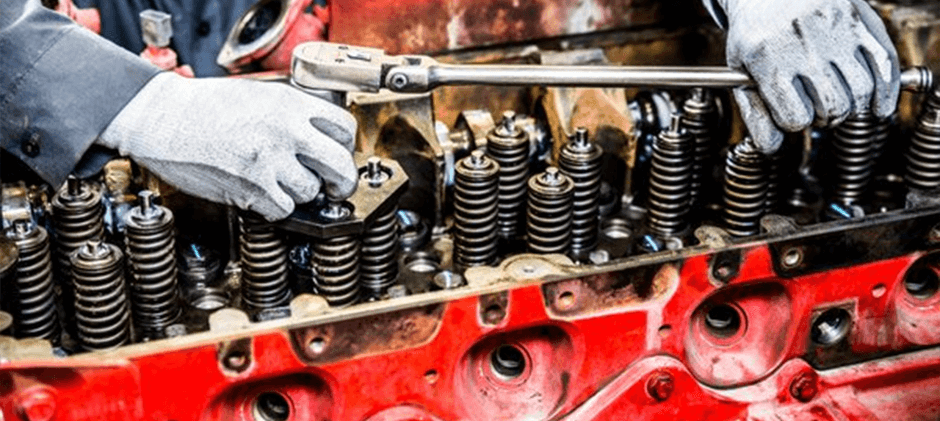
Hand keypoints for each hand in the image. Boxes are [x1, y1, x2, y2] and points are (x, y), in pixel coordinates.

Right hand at [98, 72, 357, 220]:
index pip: (344, 128)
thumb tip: (320, 137)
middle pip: (340, 165)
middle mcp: (286, 131)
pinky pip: (283, 209)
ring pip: (310, 192)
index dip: (345, 146)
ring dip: (300, 194)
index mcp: (291, 104)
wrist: (162, 118)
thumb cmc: (204, 106)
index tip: (338, 155)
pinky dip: (276, 208)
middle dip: (342, 182)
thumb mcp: (260, 95)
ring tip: (281, 185)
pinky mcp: (251, 187)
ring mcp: (270, 160)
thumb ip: (293, 113)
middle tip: (335, 187)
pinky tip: (263, 195)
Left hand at [716, 0, 898, 151]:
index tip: (790, 113)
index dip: (792, 122)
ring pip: (860, 93)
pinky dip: (886, 94)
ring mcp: (836, 33)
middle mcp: (804, 45)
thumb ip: (753, 110)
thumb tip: (771, 147)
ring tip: (837, 100)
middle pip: (832, 108)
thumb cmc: (756, 28)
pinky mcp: (860, 23)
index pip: (795, 118)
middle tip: (816, 108)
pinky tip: (878, 107)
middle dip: (824, 117)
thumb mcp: (740, 67)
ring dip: (851, 107)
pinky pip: (885, 65)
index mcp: (768, 58)